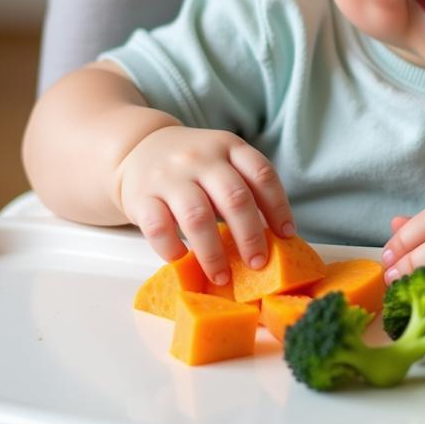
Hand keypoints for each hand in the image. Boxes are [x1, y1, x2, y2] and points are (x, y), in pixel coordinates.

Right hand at [113, 125, 294, 286]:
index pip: (262, 174)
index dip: (278, 207)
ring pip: (198, 217)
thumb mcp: (222, 160)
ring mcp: (169, 176)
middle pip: (234, 198)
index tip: (286, 236)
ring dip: (213, 253)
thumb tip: (274, 236)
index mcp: (228, 147)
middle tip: (258, 264)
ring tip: (222, 277)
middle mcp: (201, 158)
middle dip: (250, 236)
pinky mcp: (141, 197)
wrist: (138, 148)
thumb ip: (244, 186)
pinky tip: (182, 259)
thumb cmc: (193, 165)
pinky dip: (172, 248)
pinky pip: (158, 228)